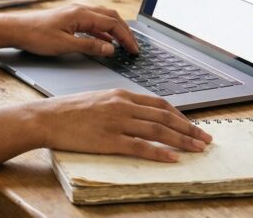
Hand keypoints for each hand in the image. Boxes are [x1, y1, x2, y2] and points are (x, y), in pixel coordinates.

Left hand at [12, 3, 138, 56]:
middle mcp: (80, 10)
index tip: (134, 50)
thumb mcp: (65, 45)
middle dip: (125, 32)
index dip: (126, 37)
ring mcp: (75, 13)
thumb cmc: (36, 36)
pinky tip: (105, 42)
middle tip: (134, 47)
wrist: (16, 29)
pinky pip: (92, 24)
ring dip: (115, 31)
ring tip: (124, 44)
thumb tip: (110, 49)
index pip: (112, 24)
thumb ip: (89, 47)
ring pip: (102, 19)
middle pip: (111, 18)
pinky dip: (102, 32)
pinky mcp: (69, 19)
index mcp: (82, 14)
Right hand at [32, 89, 212, 161]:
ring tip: (198, 149)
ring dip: (182, 141)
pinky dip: (159, 152)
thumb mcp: (98, 100)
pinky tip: (172, 158)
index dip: (180, 115)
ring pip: (158, 131)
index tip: (192, 125)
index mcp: (120, 95)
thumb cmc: (68, 111)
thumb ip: (119, 105)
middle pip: (164, 117)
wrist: (46, 117)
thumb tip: (138, 115)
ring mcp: (116, 123)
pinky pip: (140, 147)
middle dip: (189, 128)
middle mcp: (122, 106)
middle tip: (206, 138)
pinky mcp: (109, 140)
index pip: (159, 104)